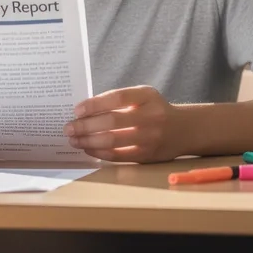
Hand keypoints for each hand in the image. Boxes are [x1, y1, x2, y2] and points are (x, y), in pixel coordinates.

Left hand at [64, 86, 185, 162]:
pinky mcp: (147, 155)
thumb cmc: (154, 110)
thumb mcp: (143, 96)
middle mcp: (151, 117)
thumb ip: (119, 99)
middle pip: (112, 122)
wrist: (183, 129)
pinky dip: (99, 153)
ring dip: (88, 141)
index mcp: (147, 96)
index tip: (77, 110)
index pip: (117, 98)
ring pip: (112, 141)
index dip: (94, 104)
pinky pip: (117, 156)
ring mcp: (150, 138)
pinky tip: (88, 149)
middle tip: (69, 128)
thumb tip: (84, 111)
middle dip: (85, 126)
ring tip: (74, 140)